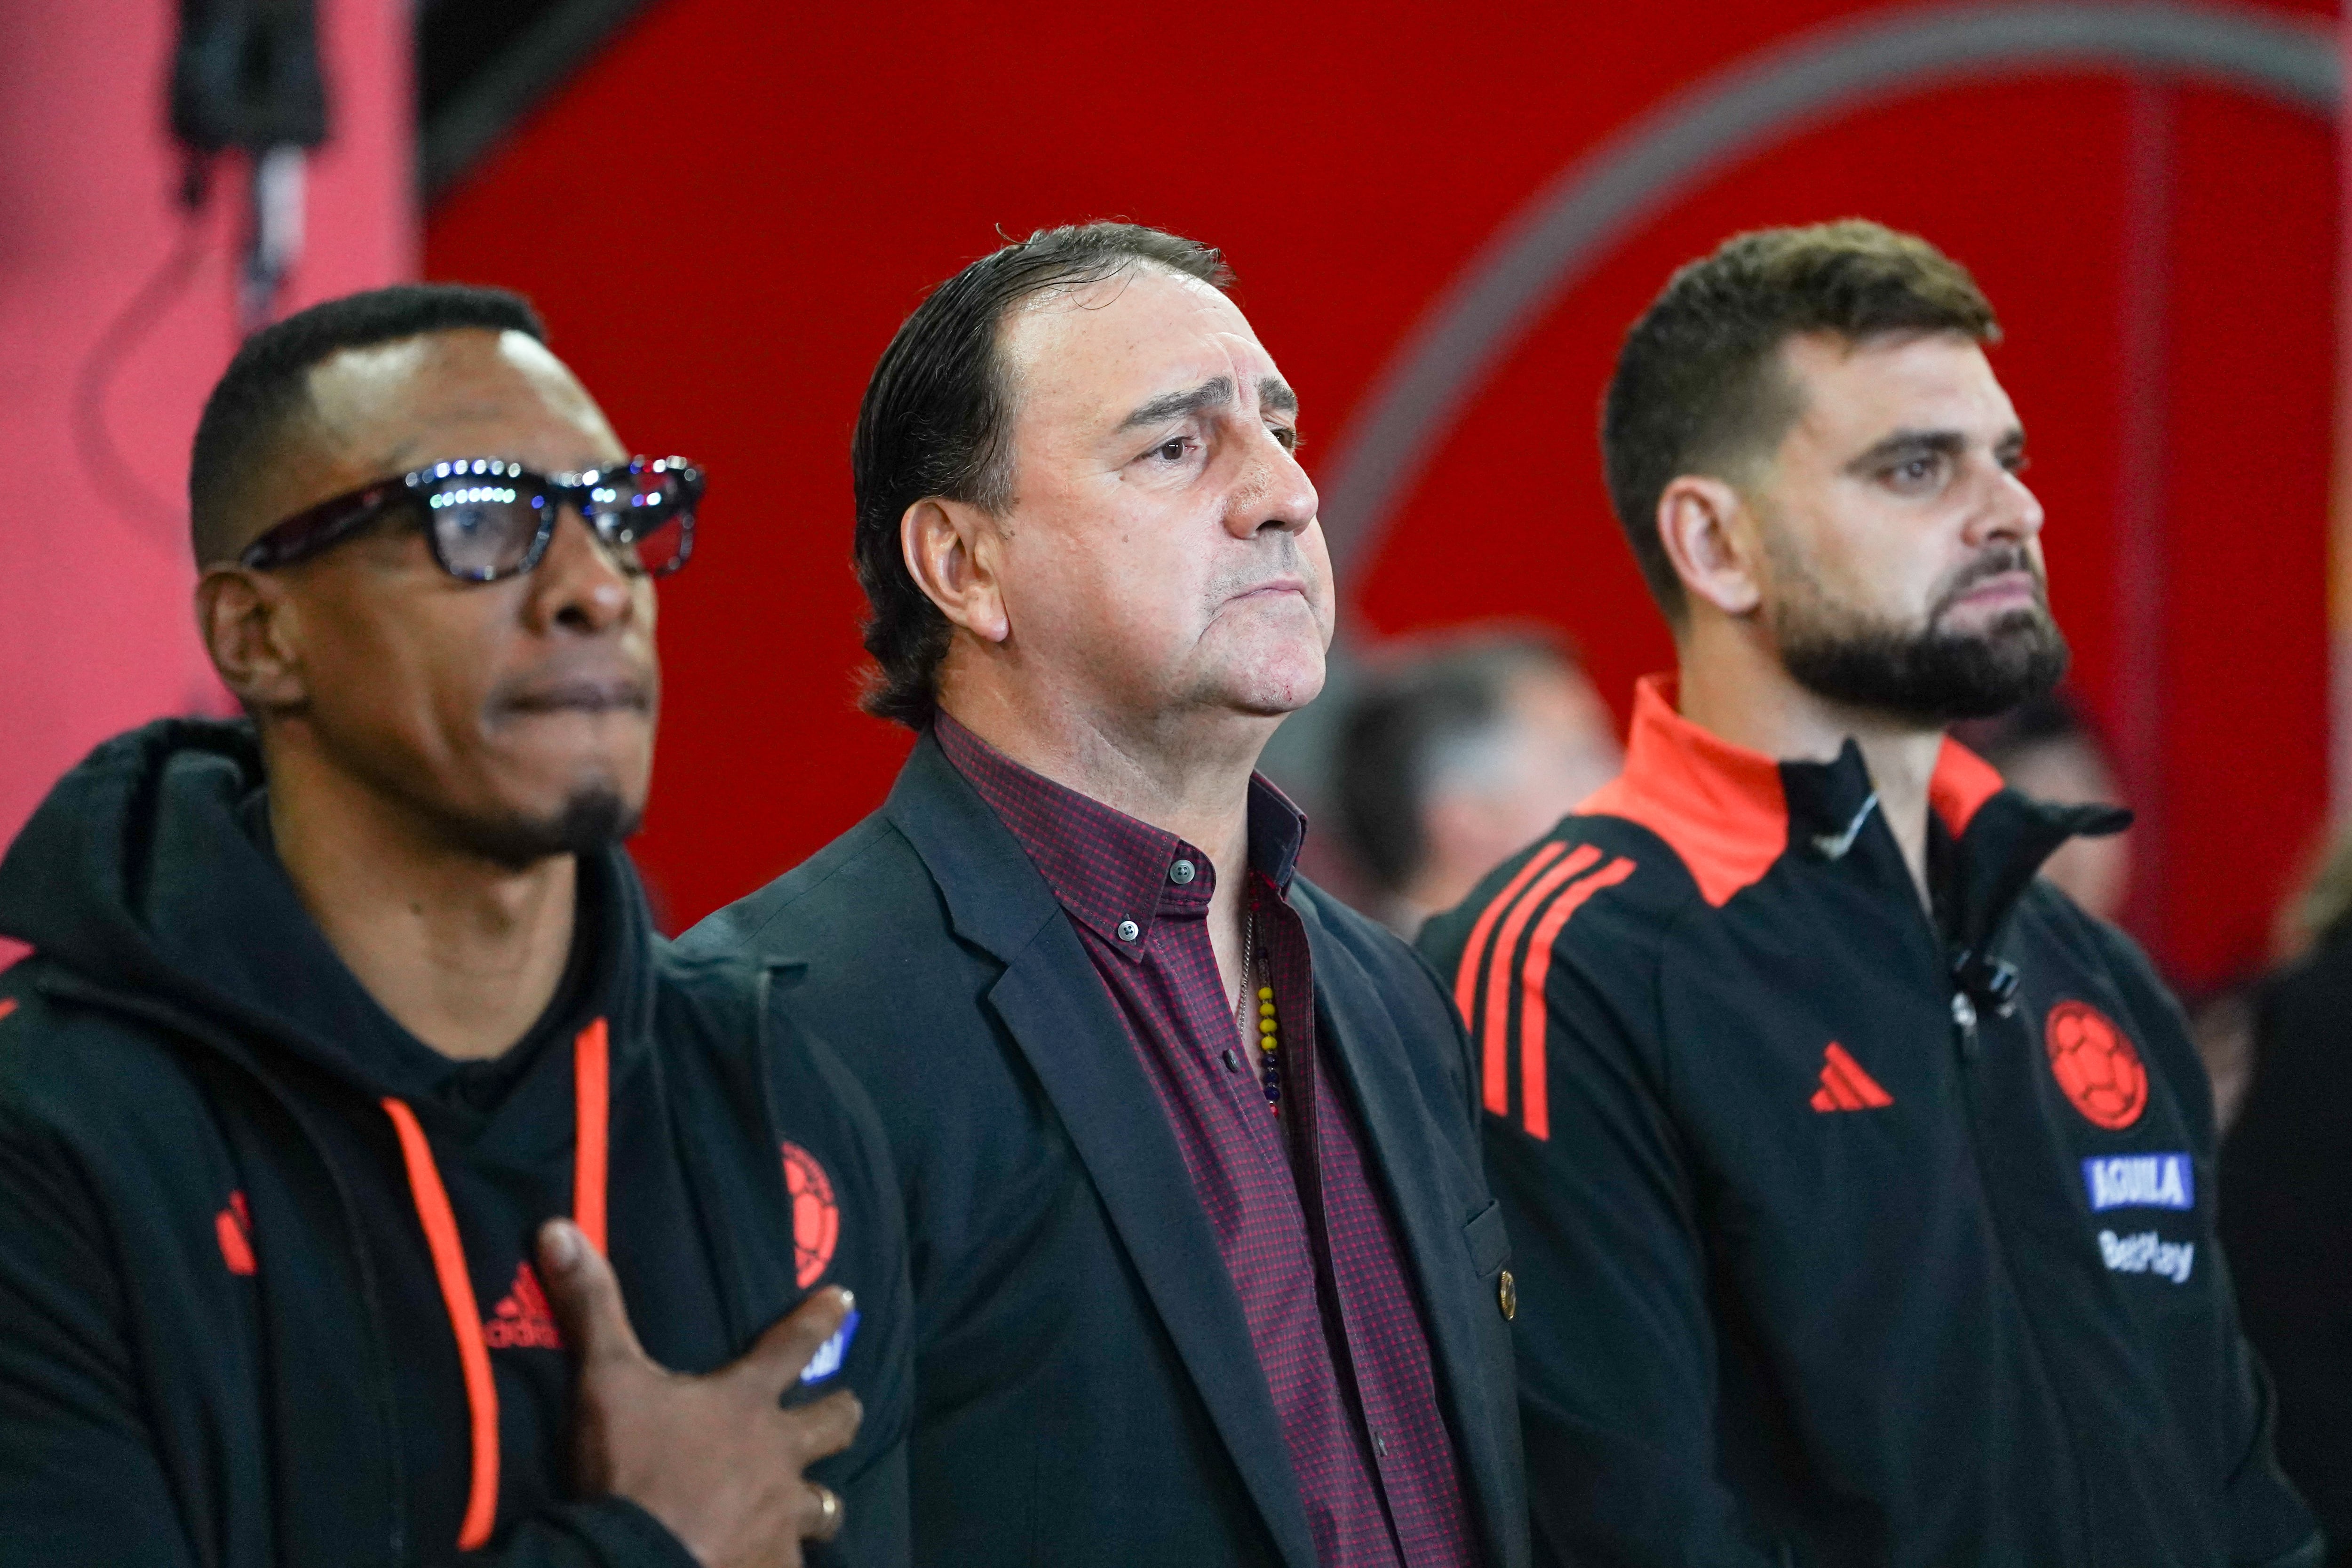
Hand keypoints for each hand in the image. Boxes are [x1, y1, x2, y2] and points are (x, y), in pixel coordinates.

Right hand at [538, 1218, 861, 1567]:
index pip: (794, 1344)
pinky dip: (781, 1563)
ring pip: (825, 1506)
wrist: (637, 1562)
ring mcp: (781, 1516)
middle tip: (847, 1408)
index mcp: (745, 1403)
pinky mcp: (774, 1566)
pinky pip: (793, 1565)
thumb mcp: (606, 1380)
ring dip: (817, 1505)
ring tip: (811, 1510)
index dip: (821, 1317)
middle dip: (841, 1413)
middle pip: (835, 1424)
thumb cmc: (629, 1467)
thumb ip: (591, 1307)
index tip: (847, 1298)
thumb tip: (559, 1226)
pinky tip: (768, 1564)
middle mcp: (778, 1456)